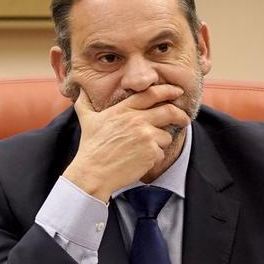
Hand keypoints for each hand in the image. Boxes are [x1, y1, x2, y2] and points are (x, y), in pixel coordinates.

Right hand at [62, 84, 189, 200]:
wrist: (93, 172)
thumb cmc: (90, 147)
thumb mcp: (87, 120)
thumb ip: (85, 103)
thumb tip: (79, 91)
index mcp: (123, 109)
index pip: (152, 94)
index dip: (168, 90)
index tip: (177, 91)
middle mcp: (136, 120)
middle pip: (169, 111)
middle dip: (180, 115)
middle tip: (184, 118)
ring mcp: (145, 136)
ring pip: (166, 135)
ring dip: (160, 142)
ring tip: (143, 150)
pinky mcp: (151, 152)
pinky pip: (161, 152)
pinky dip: (153, 158)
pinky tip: (139, 160)